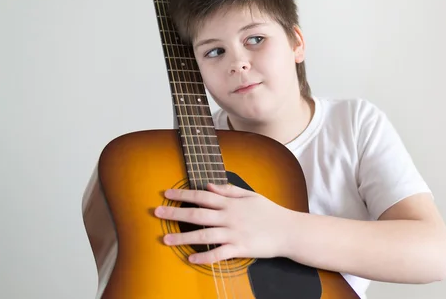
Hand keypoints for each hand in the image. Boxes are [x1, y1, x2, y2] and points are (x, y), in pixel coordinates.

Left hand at [154, 183, 294, 263]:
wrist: (288, 230)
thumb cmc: (270, 212)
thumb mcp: (250, 195)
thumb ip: (229, 190)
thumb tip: (210, 186)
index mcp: (231, 202)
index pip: (202, 196)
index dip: (183, 194)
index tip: (166, 194)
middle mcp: (229, 217)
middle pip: (197, 214)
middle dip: (175, 213)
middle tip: (157, 212)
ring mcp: (234, 233)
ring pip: (204, 235)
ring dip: (183, 237)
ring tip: (166, 239)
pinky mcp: (240, 249)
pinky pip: (218, 254)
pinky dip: (204, 257)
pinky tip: (190, 259)